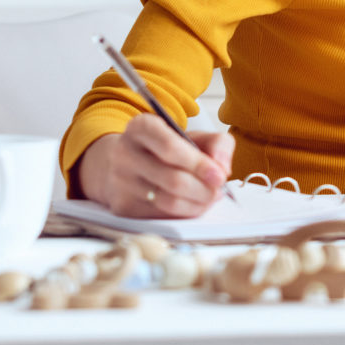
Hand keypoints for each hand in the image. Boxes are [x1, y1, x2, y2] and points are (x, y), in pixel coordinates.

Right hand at [76, 115, 234, 217]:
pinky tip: (191, 204)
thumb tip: (222, 169)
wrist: (125, 164)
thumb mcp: (191, 135)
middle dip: (205, 189)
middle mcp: (125, 153)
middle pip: (174, 180)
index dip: (199, 164)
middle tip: (218, 190)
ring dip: (198, 204)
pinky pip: (163, 217)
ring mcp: (121, 182)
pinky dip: (185, 213)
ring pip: (170, 202)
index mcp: (141, 127)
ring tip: (208, 197)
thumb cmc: (164, 149)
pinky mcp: (123, 207)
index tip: (219, 176)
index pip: (171, 148)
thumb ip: (217, 143)